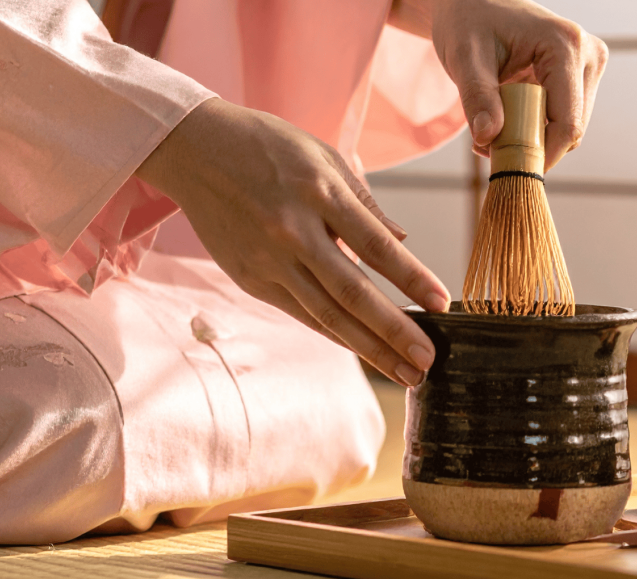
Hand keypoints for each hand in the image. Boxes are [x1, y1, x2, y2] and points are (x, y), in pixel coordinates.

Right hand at [136, 98, 449, 386]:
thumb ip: (365, 203)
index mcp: (319, 192)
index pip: (376, 246)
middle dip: (394, 332)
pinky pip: (302, 313)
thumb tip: (403, 240)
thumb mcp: (324, 157)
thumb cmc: (269, 147)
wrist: (193, 148)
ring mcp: (268, 259)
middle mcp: (293, 231)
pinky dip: (336, 335)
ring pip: (326, 315)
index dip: (412, 279)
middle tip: (428, 362)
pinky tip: (364, 351)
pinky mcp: (250, 278)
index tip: (444, 304)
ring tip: (406, 373)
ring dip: (370, 348)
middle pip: (352, 293)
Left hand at [389, 0, 608, 170]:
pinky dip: (537, 129)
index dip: (541, 155)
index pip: (567, 123)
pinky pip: (565, 119)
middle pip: (571, 129)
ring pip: (570, 129)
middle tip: (488, 143)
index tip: (506, 170)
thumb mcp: (464, 58)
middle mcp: (589, 54)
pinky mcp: (584, 76)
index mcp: (565, 45)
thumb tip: (488, 138)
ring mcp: (590, 65)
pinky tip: (509, 116)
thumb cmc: (468, 23)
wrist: (475, 4)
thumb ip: (477, 97)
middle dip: (532, 146)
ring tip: (495, 124)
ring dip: (533, 139)